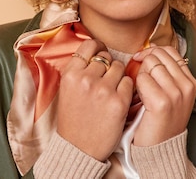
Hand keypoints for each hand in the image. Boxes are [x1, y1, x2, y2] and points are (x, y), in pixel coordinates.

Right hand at [56, 39, 133, 160]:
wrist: (78, 149)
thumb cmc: (73, 119)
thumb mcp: (66, 90)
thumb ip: (78, 70)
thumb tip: (96, 53)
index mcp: (70, 74)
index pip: (89, 45)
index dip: (98, 47)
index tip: (101, 52)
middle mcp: (86, 79)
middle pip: (106, 57)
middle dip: (108, 66)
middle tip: (105, 79)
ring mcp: (103, 90)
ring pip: (120, 67)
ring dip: (118, 76)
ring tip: (112, 89)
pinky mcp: (119, 102)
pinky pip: (129, 83)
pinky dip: (126, 89)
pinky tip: (118, 98)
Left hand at [132, 46, 195, 146]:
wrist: (160, 149)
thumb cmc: (161, 120)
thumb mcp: (172, 94)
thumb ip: (166, 73)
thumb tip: (148, 51)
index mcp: (191, 82)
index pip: (170, 51)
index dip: (152, 51)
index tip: (141, 59)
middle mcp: (187, 86)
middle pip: (158, 55)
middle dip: (144, 63)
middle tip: (140, 79)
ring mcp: (176, 94)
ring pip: (149, 65)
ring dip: (140, 76)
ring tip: (142, 92)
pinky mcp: (162, 102)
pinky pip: (142, 80)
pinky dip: (135, 87)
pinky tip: (139, 100)